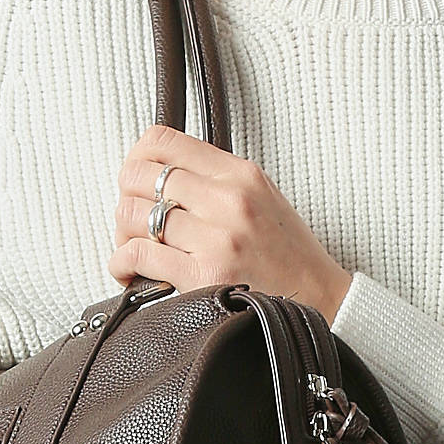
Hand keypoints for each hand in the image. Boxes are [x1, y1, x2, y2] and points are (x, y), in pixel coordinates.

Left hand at [108, 124, 352, 322]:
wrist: (321, 302)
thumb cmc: (289, 257)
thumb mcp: (261, 198)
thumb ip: (215, 181)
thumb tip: (161, 177)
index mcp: (239, 174)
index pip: (163, 141)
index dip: (135, 158)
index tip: (134, 179)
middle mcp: (227, 200)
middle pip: (138, 176)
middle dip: (125, 197)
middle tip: (133, 219)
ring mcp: (216, 238)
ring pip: (133, 215)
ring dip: (123, 233)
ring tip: (133, 246)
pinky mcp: (204, 276)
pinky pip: (139, 255)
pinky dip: (122, 262)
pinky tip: (129, 270)